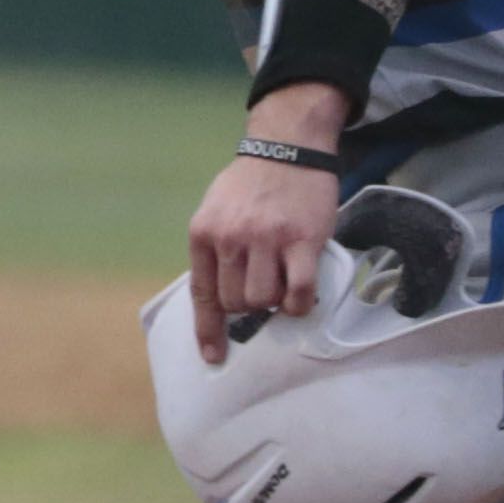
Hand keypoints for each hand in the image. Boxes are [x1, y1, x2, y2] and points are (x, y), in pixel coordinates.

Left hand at [188, 145, 341, 365]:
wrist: (287, 146)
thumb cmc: (252, 183)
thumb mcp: (216, 210)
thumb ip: (215, 249)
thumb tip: (217, 296)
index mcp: (204, 232)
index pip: (202, 294)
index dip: (208, 330)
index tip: (213, 356)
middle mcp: (230, 237)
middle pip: (235, 303)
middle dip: (249, 306)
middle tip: (264, 286)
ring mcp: (266, 239)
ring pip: (263, 300)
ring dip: (274, 302)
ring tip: (283, 281)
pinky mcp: (301, 239)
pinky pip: (297, 291)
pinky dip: (299, 303)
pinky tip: (301, 294)